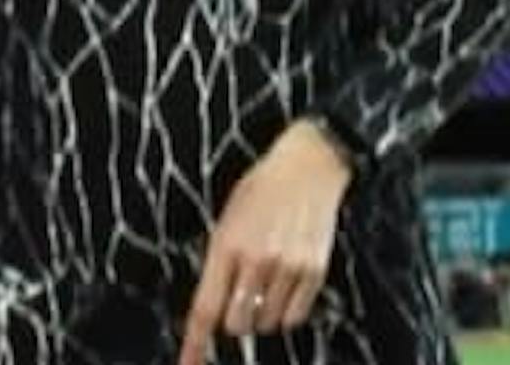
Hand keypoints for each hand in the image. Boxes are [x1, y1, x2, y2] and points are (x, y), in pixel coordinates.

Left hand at [178, 123, 351, 362]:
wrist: (309, 164)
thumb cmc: (262, 188)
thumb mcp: (227, 218)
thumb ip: (219, 261)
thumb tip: (214, 307)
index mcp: (227, 244)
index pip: (205, 308)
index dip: (195, 344)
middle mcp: (257, 259)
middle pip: (237, 324)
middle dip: (235, 319)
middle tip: (241, 297)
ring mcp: (289, 267)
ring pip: (267, 323)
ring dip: (263, 314)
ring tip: (267, 283)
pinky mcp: (315, 270)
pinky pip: (295, 316)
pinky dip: (287, 311)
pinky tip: (286, 286)